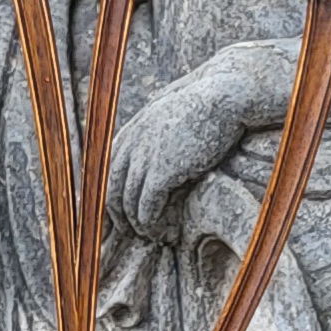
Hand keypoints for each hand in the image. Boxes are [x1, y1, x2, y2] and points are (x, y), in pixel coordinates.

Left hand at [107, 63, 254, 240]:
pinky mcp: (163, 171)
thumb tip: (150, 150)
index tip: (114, 216)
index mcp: (130, 131)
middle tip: (130, 232)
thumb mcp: (167, 114)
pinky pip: (146, 207)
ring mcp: (145, 157)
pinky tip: (163, 231)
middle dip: (117, 217)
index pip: (105, 172)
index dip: (107, 197)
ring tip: (151, 234)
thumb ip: (151, 132)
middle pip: (110, 190)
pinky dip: (151, 224)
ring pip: (127, 203)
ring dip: (136, 224)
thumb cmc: (204, 105)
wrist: (224, 96)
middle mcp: (131, 144)